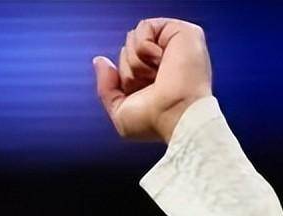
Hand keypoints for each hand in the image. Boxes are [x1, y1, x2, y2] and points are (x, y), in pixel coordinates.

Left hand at [93, 18, 212, 142]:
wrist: (177, 117)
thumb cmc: (155, 122)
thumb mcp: (121, 112)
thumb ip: (107, 88)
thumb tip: (100, 61)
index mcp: (156, 77)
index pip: (125, 63)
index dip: (125, 80)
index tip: (142, 96)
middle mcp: (167, 60)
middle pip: (128, 48)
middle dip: (130, 70)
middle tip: (151, 85)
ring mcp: (175, 45)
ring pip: (133, 37)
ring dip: (137, 62)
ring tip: (157, 75)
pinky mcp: (182, 32)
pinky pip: (144, 27)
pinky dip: (144, 47)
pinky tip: (161, 62)